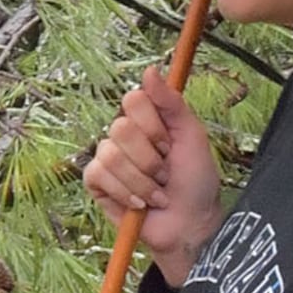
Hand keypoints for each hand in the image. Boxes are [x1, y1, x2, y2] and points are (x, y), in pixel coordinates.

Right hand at [83, 71, 221, 285]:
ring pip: (110, 155)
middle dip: (150, 158)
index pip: (133, 100)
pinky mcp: (97, 182)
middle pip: (120, 128)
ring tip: (157, 192)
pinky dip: (125, 193)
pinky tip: (140, 204)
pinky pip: (98, 175)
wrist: (190, 223)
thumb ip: (171, 102)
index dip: (153, 125)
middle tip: (165, 173)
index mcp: (147, 119)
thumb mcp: (192, 136)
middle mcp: (124, 135)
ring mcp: (108, 158)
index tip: (170, 145)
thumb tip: (150, 70)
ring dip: (141, 181)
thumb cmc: (195, 180)